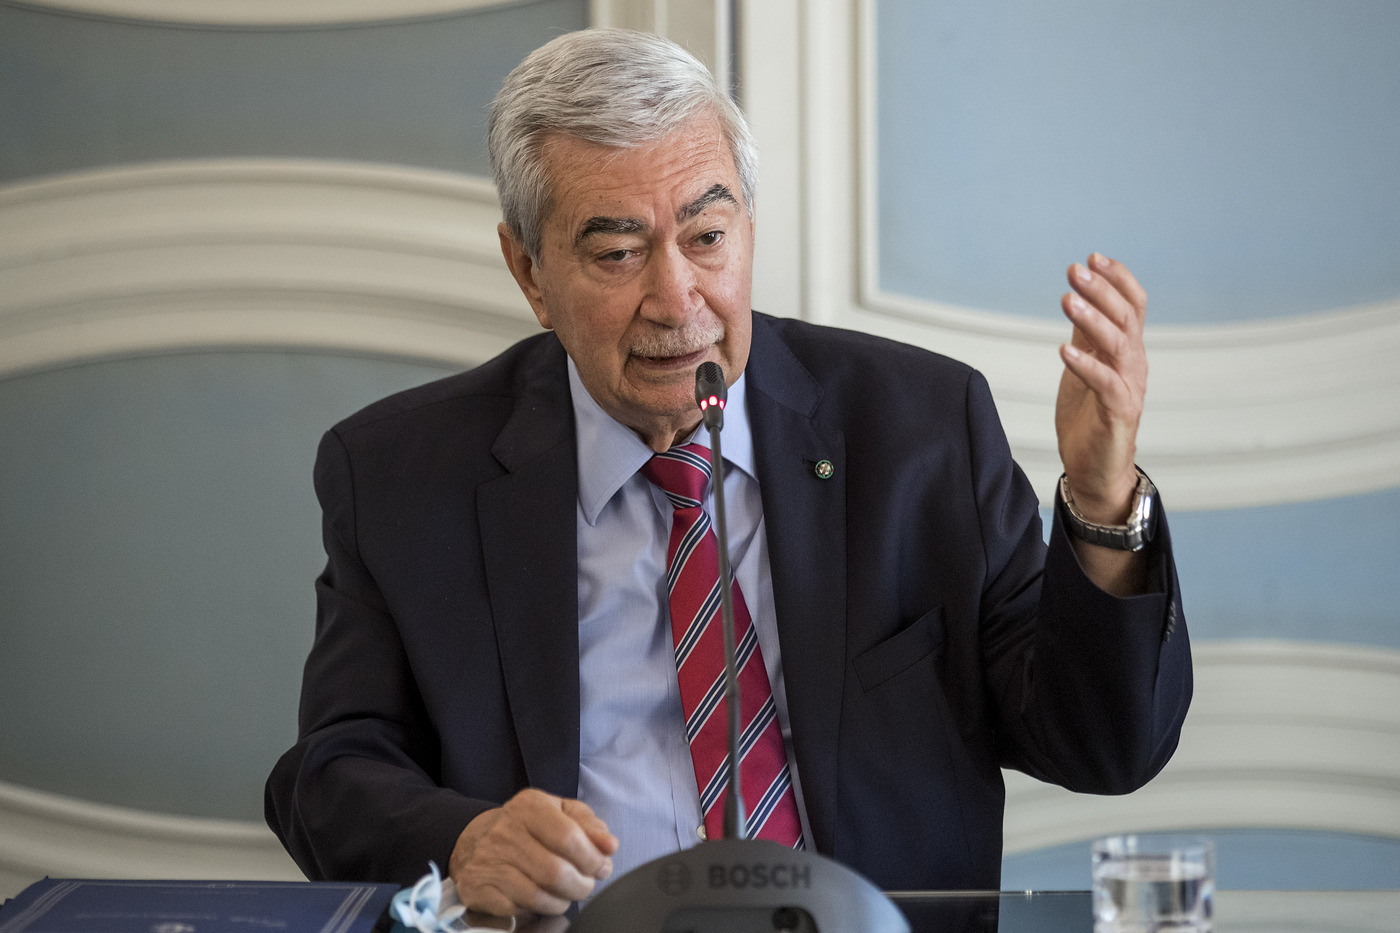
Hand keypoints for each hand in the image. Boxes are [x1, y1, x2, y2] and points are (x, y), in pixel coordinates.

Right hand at [448, 788, 618, 916]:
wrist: (476, 839)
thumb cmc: (529, 827)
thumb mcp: (562, 813)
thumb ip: (590, 826)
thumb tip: (609, 846)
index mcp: (530, 806)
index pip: (569, 837)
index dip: (592, 859)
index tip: (600, 866)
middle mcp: (506, 831)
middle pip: (556, 871)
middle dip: (581, 885)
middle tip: (584, 884)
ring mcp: (489, 861)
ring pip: (538, 896)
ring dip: (561, 901)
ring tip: (565, 893)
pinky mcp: (477, 888)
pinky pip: (516, 910)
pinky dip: (535, 910)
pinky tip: (538, 898)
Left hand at [1055, 253, 1147, 523]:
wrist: (1096, 470)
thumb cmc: (1090, 418)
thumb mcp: (1084, 368)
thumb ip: (1086, 338)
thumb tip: (1078, 299)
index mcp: (1128, 351)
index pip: (1133, 306)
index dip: (1117, 279)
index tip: (1093, 257)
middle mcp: (1134, 365)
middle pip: (1127, 318)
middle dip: (1102, 290)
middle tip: (1076, 269)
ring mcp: (1129, 389)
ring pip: (1119, 345)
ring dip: (1093, 320)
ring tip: (1069, 300)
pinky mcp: (1119, 413)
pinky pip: (1106, 384)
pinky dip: (1086, 365)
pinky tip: (1064, 351)